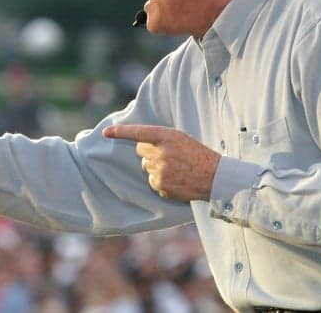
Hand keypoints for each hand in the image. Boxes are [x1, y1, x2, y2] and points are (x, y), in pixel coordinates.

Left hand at [102, 124, 220, 200]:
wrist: (214, 176)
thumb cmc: (198, 155)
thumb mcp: (181, 139)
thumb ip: (161, 139)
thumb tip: (140, 145)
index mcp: (167, 137)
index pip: (138, 133)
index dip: (120, 133)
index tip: (106, 133)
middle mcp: (161, 153)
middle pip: (141, 151)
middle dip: (150, 152)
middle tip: (167, 155)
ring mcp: (160, 170)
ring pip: (147, 168)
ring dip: (156, 167)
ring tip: (176, 169)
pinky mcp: (161, 186)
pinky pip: (153, 182)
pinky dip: (162, 181)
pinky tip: (176, 180)